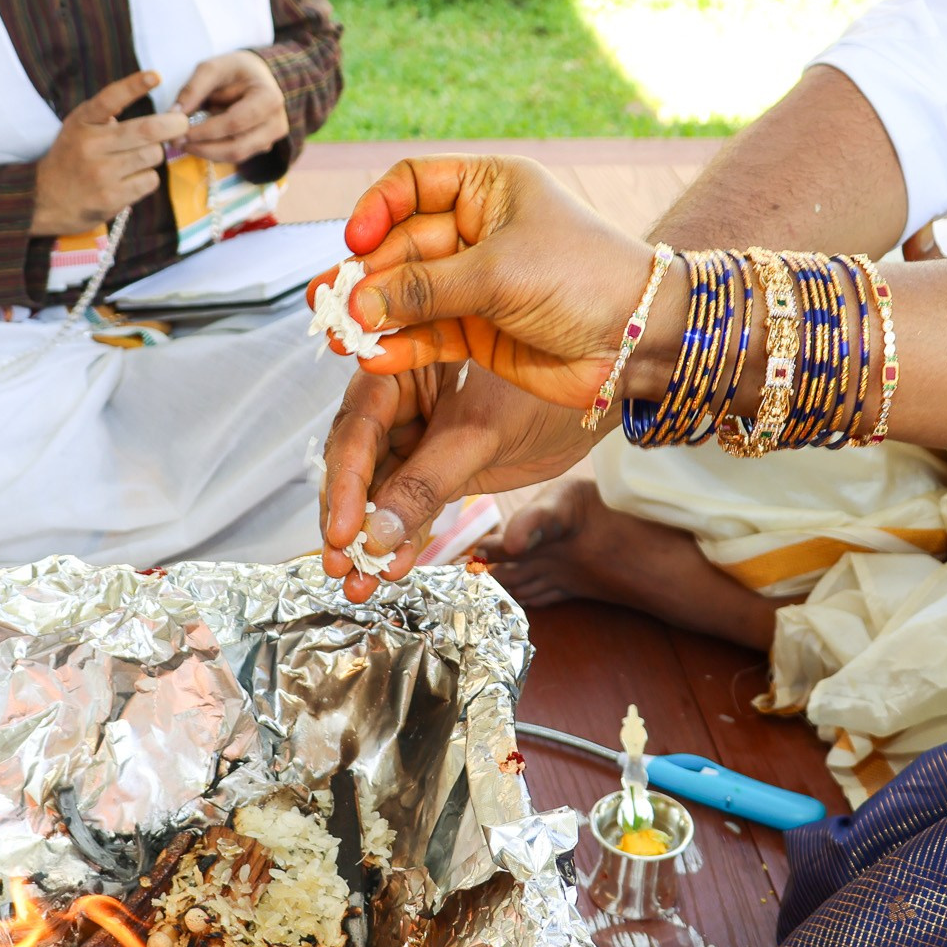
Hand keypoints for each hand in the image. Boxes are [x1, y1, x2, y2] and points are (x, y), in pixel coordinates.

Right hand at [31, 71, 190, 236]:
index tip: (155, 76)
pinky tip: (133, 179)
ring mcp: (102, 173)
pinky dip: (148, 178)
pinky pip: (150, 180)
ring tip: (142, 157)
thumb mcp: (78, 128)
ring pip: (153, 155)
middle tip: (181, 123)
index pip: (110, 98)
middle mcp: (91, 145)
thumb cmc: (71, 157)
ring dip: (156, 154)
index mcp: (82, 122)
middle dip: (172, 125)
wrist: (45, 200)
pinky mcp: (112, 197)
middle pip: (146, 131)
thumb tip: (154, 113)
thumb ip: (105, 116)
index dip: (134, 86)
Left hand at [172, 50, 288, 164]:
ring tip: (183, 142)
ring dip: (206, 152)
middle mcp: (275, 124)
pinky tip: (197, 142)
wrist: (257, 76)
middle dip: (204, 148)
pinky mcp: (261, 148)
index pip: (235, 123)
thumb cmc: (235, 70)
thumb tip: (174, 115)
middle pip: (237, 147)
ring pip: (235, 157)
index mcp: (268, 99)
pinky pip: (235, 156)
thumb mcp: (213, 68)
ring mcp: (270, 139)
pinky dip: (213, 151)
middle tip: (176, 143)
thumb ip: (193, 89)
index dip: (206, 131)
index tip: (180, 133)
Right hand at [309, 156, 668, 408]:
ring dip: (373, 316)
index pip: (412, 184)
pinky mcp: (477, 333)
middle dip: (366, 277)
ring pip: (408, 296)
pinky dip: (400, 346)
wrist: (637, 340)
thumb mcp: (499, 272)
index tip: (356, 239)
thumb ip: (425, 289)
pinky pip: (426, 335)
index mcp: (488, 189)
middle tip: (331, 304)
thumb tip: (359, 304)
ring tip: (339, 336)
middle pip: (401, 247)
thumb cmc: (584, 279)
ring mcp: (475, 284)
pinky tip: (374, 356)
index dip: (378, 209)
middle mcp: (477, 232)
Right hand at [320, 362, 605, 600]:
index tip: (343, 530)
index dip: (346, 481)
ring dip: (367, 537)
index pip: (357, 426)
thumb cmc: (547, 381)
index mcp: (402, 363)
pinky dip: (401, 537)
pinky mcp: (443, 464)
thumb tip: (377, 534)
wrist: (606, 382)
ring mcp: (421, 433)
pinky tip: (391, 570)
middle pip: (356, 461)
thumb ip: (428, 480)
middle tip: (340, 563)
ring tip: (357, 583)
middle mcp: (403, 397)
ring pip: (378, 490)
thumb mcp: (481, 431)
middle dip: (346, 517)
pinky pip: (411, 503)